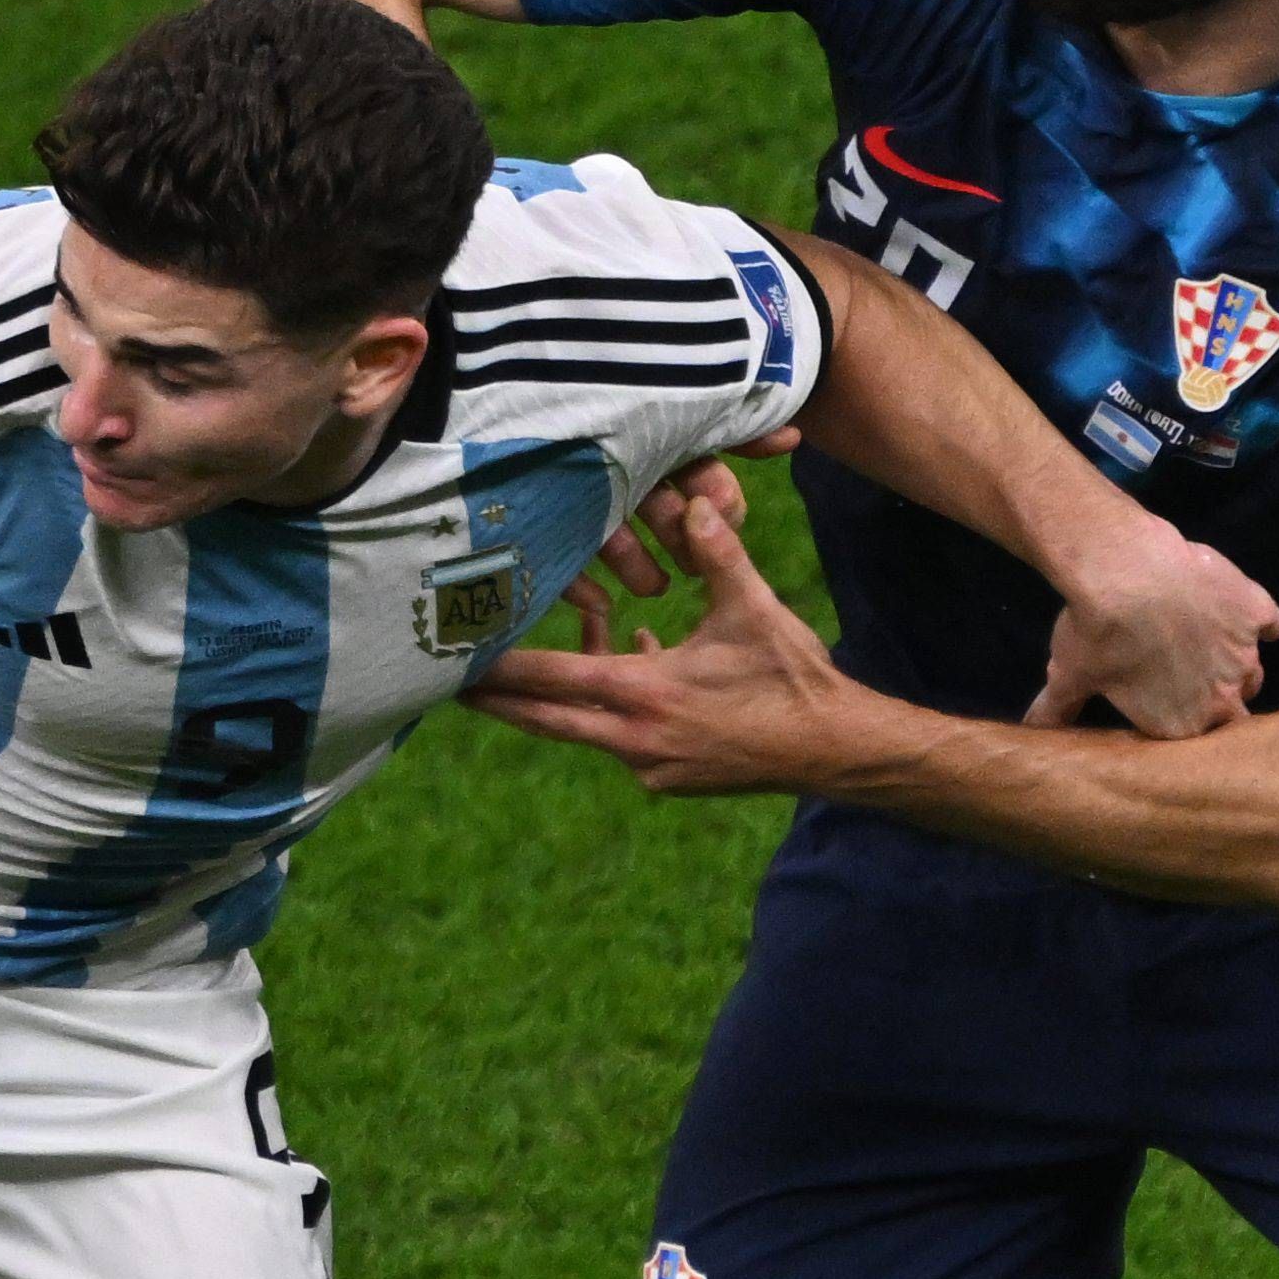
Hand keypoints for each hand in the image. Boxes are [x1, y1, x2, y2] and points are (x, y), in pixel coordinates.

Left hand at [476, 473, 872, 796]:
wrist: (832, 749)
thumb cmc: (793, 678)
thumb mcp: (754, 609)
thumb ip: (718, 554)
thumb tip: (695, 503)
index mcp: (644, 695)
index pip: (551, 679)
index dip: (499, 669)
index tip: (454, 662)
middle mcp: (634, 739)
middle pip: (543, 718)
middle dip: (496, 699)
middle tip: (446, 682)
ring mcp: (648, 764)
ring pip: (582, 726)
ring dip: (561, 694)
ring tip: (529, 662)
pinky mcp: (666, 776)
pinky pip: (620, 736)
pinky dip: (612, 705)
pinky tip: (634, 657)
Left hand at [1021, 512, 1278, 736]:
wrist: (1126, 571)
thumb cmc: (1096, 633)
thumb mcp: (1070, 675)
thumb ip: (1057, 709)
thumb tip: (1030, 731)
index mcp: (1181, 727)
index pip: (1199, 745)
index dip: (1190, 727)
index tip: (1176, 711)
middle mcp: (1222, 699)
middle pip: (1237, 715)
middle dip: (1221, 704)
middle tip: (1196, 681)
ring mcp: (1244, 654)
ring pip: (1254, 672)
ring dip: (1237, 665)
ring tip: (1211, 647)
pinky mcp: (1255, 610)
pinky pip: (1272, 623)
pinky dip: (1260, 620)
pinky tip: (1241, 612)